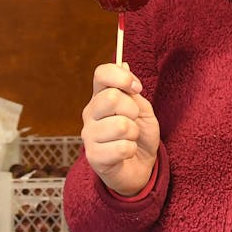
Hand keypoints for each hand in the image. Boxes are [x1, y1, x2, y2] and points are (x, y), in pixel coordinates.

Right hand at [81, 63, 160, 196]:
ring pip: (121, 125)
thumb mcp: (142, 110)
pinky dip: (131, 150)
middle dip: (132, 110)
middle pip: (111, 98)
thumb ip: (132, 91)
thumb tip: (124, 64)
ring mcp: (89, 135)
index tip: (137, 88)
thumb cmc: (139, 136)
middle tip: (133, 121)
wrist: (140, 168)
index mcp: (100, 97)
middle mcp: (90, 114)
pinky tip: (126, 153)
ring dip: (134, 134)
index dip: (122, 77)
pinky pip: (122, 148)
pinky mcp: (94, 157)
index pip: (102, 74)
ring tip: (130, 139)